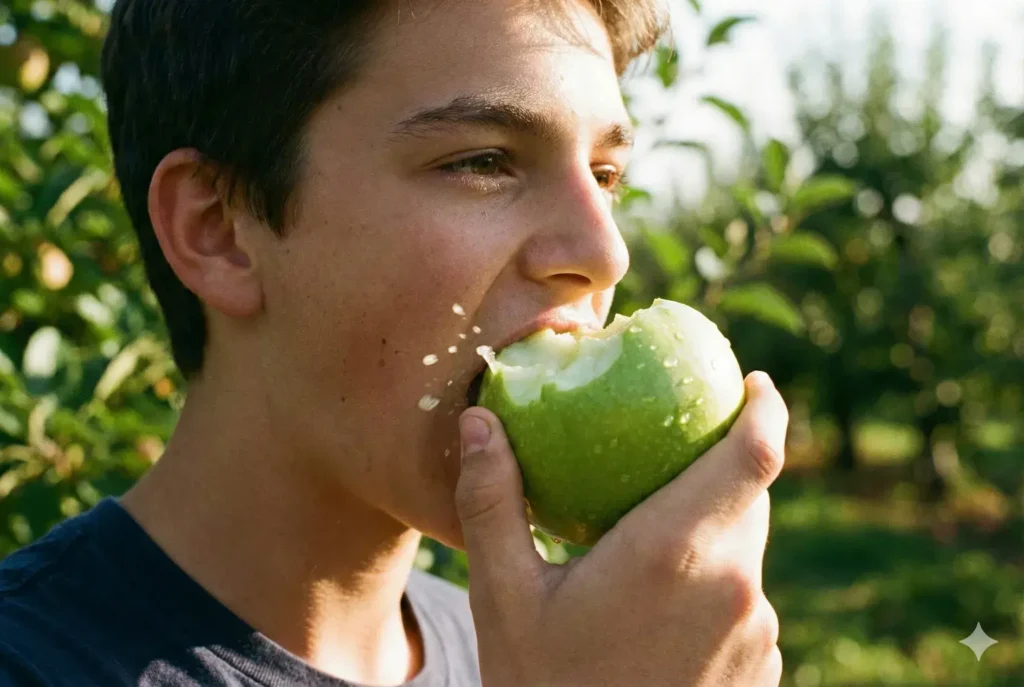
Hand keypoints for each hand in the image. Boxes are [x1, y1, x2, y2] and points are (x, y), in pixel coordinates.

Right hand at [455, 371, 787, 686]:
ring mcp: (755, 632)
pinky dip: (713, 579)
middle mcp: (734, 587)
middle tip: (671, 447)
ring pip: (745, 549)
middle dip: (719, 463)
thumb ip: (495, 501)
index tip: (753, 379)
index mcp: (677, 552)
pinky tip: (658, 602)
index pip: (755, 454)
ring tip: (648, 535)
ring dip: (709, 528)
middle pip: (750, 495)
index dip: (766, 406)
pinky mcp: (761, 668)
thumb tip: (483, 420)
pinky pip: (744, 597)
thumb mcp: (505, 596)